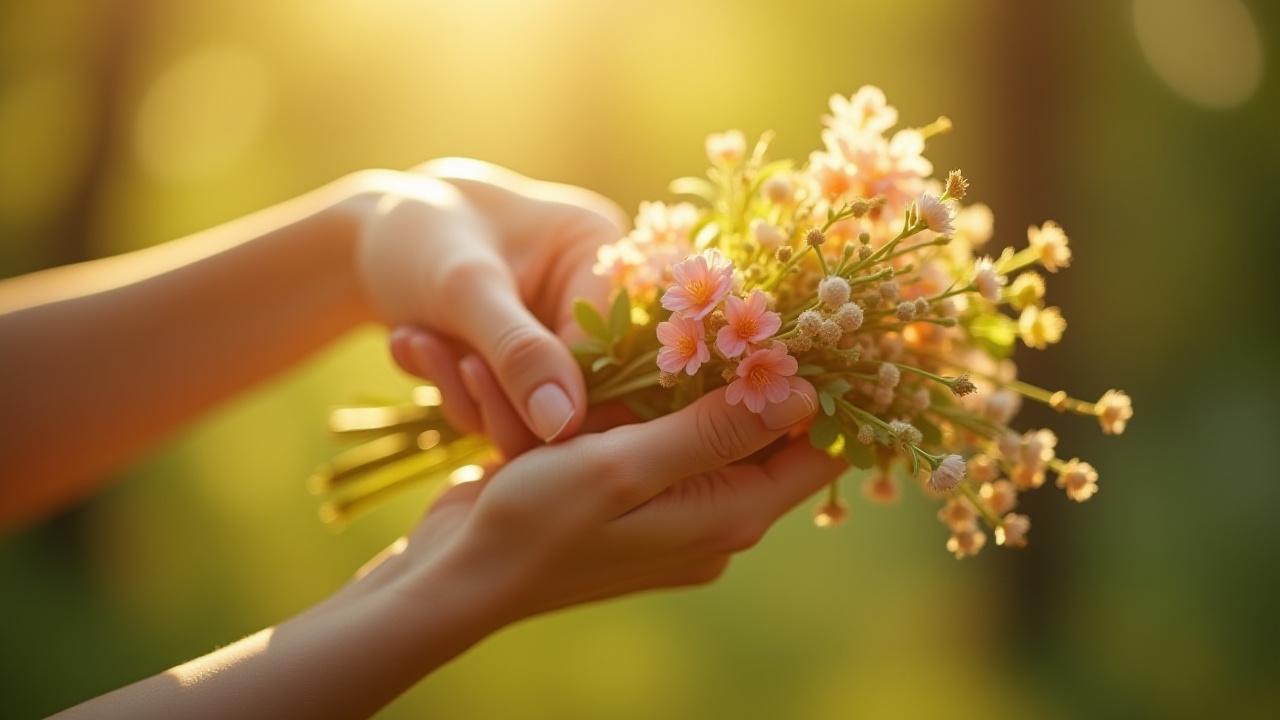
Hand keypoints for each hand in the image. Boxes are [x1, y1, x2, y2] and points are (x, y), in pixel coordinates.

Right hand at [350, 369, 838, 630]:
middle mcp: (712, 521)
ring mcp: (674, 512)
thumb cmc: (536, 521)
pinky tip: (625, 361)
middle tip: (740, 305)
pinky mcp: (635, 499)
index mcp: (727, 517)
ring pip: (712, 429)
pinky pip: (664, 438)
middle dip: (754, 373)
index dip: (821, 392)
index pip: (815, 454)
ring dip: (694, 380)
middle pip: (768, 436)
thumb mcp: (625, 466)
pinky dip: (651, 400)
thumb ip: (714, 431)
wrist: (457, 573)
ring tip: (683, 322)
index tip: (808, 326)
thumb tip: (805, 395)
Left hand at [352, 160, 625, 446]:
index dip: (561, 389)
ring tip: (413, 340)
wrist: (364, 238)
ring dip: (465, 392)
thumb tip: (564, 426)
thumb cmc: (417, 233)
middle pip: (581, 392)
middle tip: (439, 358)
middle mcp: (592, 299)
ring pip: (537, 414)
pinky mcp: (524, 368)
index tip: (483, 377)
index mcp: (601, 253)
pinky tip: (411, 343)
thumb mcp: (465, 287)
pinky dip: (452, 390)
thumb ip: (517, 352)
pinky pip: (504, 412)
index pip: (610, 349)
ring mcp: (558, 337)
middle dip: (500, 393)